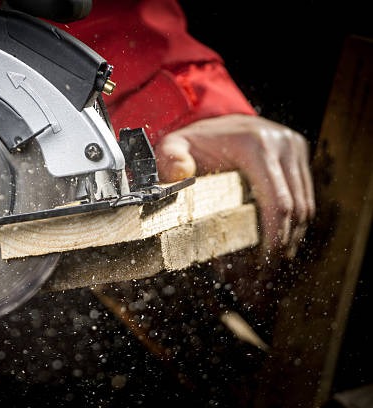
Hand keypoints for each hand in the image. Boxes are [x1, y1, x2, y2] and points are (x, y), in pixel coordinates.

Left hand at [154, 114, 314, 257]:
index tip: (263, 263)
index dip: (273, 236)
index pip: (276, 201)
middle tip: (264, 274)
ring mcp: (295, 150)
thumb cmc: (194, 140)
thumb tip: (180, 175)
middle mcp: (283, 145)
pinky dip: (292, 224)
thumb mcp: (174, 146)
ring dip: (290, 238)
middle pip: (296, 207)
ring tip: (268, 266)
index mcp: (255, 145)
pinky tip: (276, 244)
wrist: (217, 121)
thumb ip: (171, 159)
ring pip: (306, 206)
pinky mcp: (299, 159)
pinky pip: (305, 198)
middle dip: (282, 244)